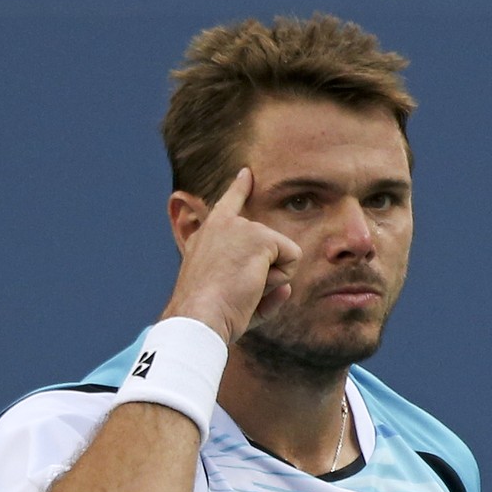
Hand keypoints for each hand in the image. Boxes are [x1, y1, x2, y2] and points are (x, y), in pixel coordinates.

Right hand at [162, 168, 301, 343]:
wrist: (198, 318)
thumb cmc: (209, 317)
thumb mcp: (230, 301)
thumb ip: (258, 291)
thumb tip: (286, 289)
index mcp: (206, 238)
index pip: (227, 206)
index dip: (239, 189)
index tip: (246, 173)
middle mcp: (221, 226)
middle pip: (267, 248)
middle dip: (263, 276)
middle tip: (234, 293)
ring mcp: (240, 228)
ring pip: (280, 256)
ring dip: (269, 280)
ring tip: (241, 290)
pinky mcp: (259, 237)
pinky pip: (292, 260)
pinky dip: (280, 278)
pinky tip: (253, 285)